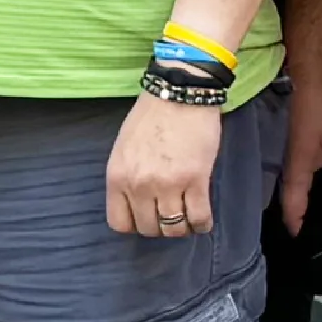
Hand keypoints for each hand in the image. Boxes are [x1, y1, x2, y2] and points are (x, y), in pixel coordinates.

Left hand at [107, 94, 227, 241]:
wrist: (179, 93)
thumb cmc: (151, 116)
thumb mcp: (124, 148)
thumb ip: (127, 176)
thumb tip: (137, 202)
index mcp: (117, 177)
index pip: (119, 223)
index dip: (135, 225)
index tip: (147, 217)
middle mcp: (139, 186)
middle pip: (149, 229)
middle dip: (160, 227)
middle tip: (170, 216)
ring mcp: (168, 185)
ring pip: (174, 228)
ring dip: (182, 228)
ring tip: (188, 219)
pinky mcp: (195, 181)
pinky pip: (198, 218)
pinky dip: (202, 224)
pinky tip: (203, 221)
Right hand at [278, 71, 321, 232]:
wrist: (312, 81)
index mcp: (298, 169)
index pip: (292, 204)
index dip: (295, 223)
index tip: (300, 240)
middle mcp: (295, 165)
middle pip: (295, 198)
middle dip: (303, 216)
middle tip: (316, 234)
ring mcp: (300, 155)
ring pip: (304, 185)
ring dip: (311, 200)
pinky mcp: (308, 146)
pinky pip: (311, 172)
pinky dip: (319, 183)